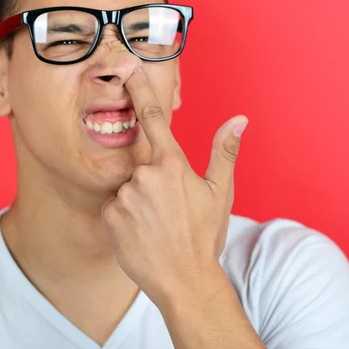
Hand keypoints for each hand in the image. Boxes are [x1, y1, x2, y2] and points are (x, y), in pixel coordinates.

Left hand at [101, 66, 247, 308]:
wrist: (184, 282)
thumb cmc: (205, 236)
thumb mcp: (220, 192)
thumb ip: (223, 150)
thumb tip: (239, 118)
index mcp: (172, 164)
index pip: (152, 117)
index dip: (139, 89)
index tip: (128, 67)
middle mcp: (145, 174)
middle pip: (141, 165)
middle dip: (153, 183)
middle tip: (169, 211)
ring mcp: (125, 196)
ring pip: (128, 188)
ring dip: (139, 201)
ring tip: (157, 225)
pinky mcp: (110, 216)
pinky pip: (115, 207)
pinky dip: (124, 217)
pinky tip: (141, 234)